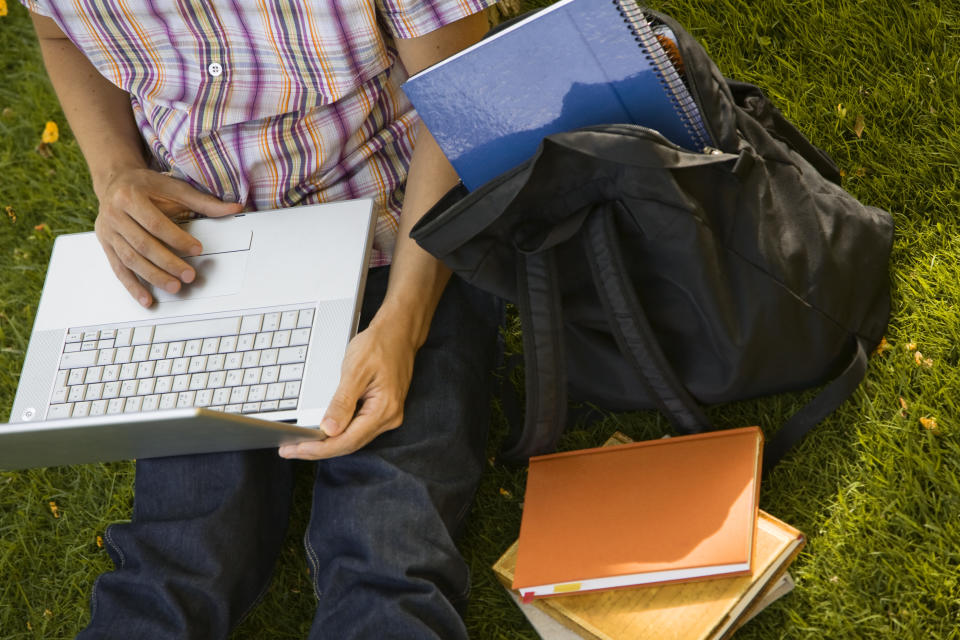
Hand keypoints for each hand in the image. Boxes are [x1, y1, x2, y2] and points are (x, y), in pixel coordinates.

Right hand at [94, 168, 242, 306]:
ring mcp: (108, 232)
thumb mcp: (174, 187)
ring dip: (154, 277)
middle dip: (168, 263)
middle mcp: (114, 215)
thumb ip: (204, 201)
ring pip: (131, 260)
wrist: (115, 182)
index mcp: (130, 197)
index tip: (197, 249)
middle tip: (189, 275)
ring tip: (175, 287)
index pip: (155, 224)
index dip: (177, 239)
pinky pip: (119, 270)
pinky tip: (147, 299)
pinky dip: (133, 287)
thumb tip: (235, 208)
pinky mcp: (106, 246)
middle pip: (143, 245)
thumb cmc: (147, 186)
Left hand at [278, 319, 417, 459]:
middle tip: (290, 449)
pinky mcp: (383, 411)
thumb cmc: (379, 345)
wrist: (399, 332)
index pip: (346, 441)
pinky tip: (323, 432)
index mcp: (384, 410)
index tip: (295, 449)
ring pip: (353, 439)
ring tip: (301, 443)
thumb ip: (342, 402)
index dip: (318, 449)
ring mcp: (388, 415)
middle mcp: (389, 418)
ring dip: (328, 443)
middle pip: (349, 444)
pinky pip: (358, 429)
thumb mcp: (355, 370)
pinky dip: (339, 433)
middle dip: (319, 449)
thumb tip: (329, 430)